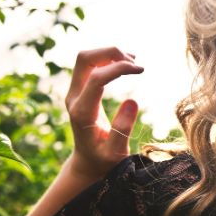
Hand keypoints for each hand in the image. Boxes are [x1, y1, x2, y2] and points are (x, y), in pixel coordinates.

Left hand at [65, 47, 144, 178]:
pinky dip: (107, 59)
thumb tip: (132, 101)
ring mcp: (74, 93)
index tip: (141, 69)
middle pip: (84, 59)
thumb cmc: (104, 160)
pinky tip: (125, 64)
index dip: (119, 68)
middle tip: (135, 62)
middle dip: (110, 52)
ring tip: (133, 62)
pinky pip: (90, 65)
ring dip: (109, 54)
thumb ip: (122, 129)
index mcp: (82, 112)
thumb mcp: (116, 152)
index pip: (96, 77)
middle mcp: (73, 98)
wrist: (87, 162)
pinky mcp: (79, 90)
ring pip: (86, 58)